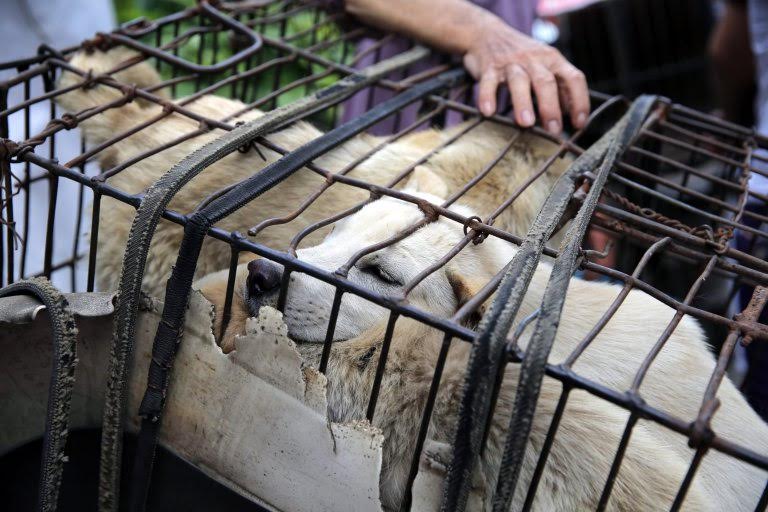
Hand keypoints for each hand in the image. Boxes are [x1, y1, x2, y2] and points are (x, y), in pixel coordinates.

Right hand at [463, 19, 589, 133]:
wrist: (489, 33)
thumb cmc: (522, 56)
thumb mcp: (545, 64)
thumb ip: (558, 86)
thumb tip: (571, 113)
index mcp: (553, 60)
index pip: (573, 78)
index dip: (579, 101)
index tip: (579, 123)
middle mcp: (534, 59)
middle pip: (546, 82)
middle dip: (551, 107)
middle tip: (553, 130)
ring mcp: (511, 62)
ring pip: (519, 81)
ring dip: (523, 103)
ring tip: (526, 123)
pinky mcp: (489, 67)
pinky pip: (488, 82)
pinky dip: (487, 96)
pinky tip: (489, 111)